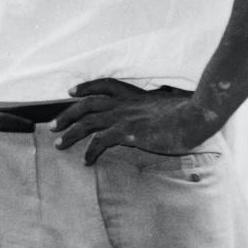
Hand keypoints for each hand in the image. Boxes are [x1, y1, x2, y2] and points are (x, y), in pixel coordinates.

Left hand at [51, 79, 213, 164]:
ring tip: (58, 144)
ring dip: (70, 133)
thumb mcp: (168, 104)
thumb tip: (156, 113)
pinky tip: (86, 161)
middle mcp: (125, 103)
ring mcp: (124, 116)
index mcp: (134, 95)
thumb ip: (156, 107)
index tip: (71, 92)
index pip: (104, 85)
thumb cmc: (188, 112)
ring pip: (87, 121)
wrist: (195, 116)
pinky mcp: (127, 131)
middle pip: (87, 103)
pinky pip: (100, 141)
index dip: (86, 88)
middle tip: (53, 125)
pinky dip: (89, 151)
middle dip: (67, 114)